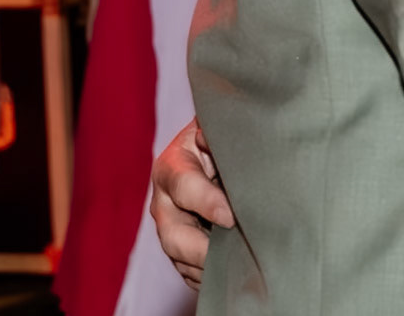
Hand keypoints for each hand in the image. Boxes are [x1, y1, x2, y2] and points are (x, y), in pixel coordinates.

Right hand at [151, 119, 232, 288]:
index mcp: (171, 167)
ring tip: (238, 267)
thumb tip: (207, 138)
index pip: (184, 187)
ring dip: (207, 266)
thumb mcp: (216, 127)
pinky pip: (189, 272)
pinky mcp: (180, 249)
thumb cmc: (219, 138)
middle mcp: (164, 203)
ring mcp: (170, 229)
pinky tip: (233, 272)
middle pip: (173, 236)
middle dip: (202, 250)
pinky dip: (209, 276)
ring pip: (180, 259)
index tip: (230, 217)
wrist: (212, 153)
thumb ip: (215, 131)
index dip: (206, 202)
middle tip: (234, 254)